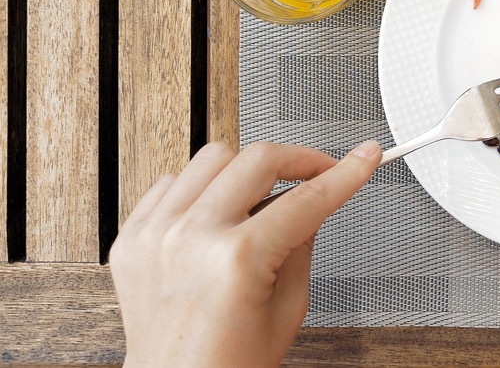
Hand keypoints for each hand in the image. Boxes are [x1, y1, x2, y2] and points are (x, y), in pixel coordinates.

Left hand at [110, 140, 381, 366]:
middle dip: (300, 161)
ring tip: (261, 198)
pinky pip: (172, 182)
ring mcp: (155, 235)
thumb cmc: (227, 366)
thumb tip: (312, 203)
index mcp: (235, 261)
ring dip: (247, 171)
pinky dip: (202, 189)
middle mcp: (190, 239)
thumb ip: (302, 244)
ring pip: (214, 157)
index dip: (345, 174)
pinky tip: (218, 212)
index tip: (362, 157)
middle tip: (318, 172)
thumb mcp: (288, 308)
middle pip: (259, 158)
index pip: (307, 199)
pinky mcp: (133, 237)